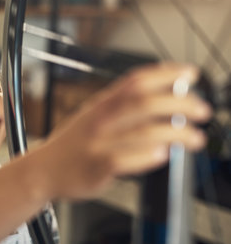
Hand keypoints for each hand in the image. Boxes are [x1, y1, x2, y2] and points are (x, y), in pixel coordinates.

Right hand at [38, 62, 211, 199]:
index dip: (166, 73)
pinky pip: (126, 159)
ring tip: (195, 139)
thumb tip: (164, 98)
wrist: (43, 170)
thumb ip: (121, 107)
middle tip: (201, 111)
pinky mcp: (97, 167)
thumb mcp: (92, 116)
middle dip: (181, 103)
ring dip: (177, 133)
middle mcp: (100, 120)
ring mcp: (98, 143)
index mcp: (101, 104)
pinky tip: (163, 155)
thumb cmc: (73, 144)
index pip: (136, 80)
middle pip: (145, 102)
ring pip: (143, 132)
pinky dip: (149, 156)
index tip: (190, 74)